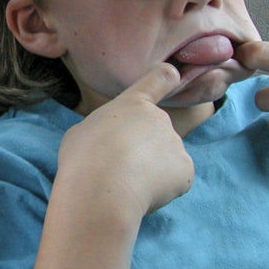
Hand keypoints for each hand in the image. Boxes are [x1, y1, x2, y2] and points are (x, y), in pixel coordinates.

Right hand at [58, 63, 192, 218]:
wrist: (101, 189)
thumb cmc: (83, 158)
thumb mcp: (82, 132)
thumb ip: (103, 130)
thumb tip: (108, 143)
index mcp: (133, 104)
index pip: (158, 80)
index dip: (166, 78)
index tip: (173, 75)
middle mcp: (160, 117)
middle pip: (155, 133)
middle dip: (143, 149)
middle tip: (120, 167)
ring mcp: (176, 143)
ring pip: (165, 159)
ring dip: (152, 170)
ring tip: (127, 183)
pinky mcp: (186, 170)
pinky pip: (176, 179)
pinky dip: (164, 188)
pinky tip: (143, 193)